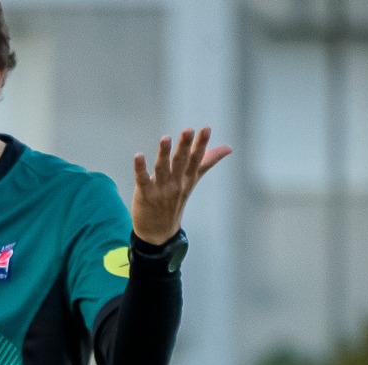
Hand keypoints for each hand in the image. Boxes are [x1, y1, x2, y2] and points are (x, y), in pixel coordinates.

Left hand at [130, 127, 228, 244]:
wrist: (159, 231)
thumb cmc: (176, 200)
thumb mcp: (192, 181)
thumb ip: (207, 162)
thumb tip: (229, 148)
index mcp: (187, 178)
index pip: (196, 159)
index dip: (201, 144)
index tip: (206, 129)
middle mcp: (176, 183)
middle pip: (180, 162)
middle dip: (184, 146)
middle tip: (188, 130)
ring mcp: (160, 189)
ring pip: (162, 169)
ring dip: (164, 153)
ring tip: (166, 138)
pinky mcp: (144, 194)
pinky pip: (142, 180)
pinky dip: (140, 168)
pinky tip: (138, 156)